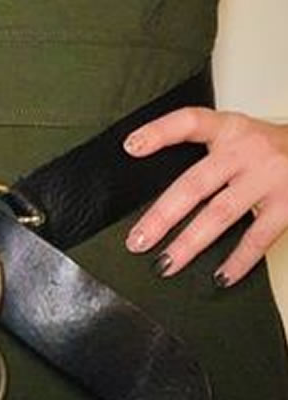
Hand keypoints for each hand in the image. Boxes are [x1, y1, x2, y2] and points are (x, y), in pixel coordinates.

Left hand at [122, 107, 287, 286]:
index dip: (160, 132)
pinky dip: (238, 260)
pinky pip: (258, 237)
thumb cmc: (267, 149)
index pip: (190, 122)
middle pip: (195, 184)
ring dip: (189, 243)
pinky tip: (220, 277)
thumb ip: (203, 154)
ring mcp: (269, 178)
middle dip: (162, 216)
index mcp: (229, 129)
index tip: (131, 146)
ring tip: (166, 265)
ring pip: (220, 214)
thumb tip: (154, 192)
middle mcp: (247, 150)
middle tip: (137, 241)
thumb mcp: (236, 137)